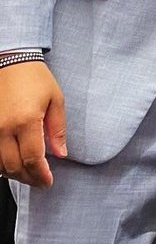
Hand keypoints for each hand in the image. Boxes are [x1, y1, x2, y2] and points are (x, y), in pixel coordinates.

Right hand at [0, 61, 66, 186]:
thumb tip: (60, 153)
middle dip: (29, 178)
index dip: (41, 175)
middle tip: (40, 181)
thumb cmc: (34, 78)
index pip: (33, 159)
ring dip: (14, 174)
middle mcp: (4, 129)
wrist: (10, 62)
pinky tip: (11, 164)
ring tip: (28, 173)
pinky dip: (0, 165)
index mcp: (27, 121)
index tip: (48, 181)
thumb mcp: (55, 99)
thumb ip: (57, 129)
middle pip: (14, 167)